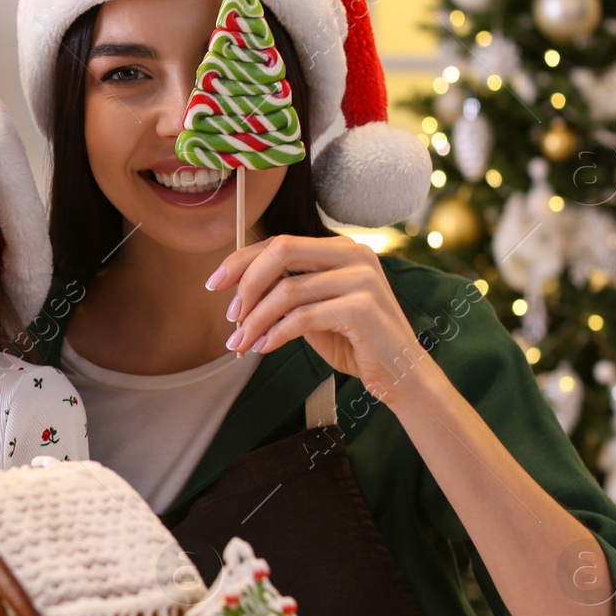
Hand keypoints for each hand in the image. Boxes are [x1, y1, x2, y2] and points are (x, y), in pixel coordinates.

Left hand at [210, 234, 432, 405]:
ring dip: (256, 319)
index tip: (214, 283)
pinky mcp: (362, 308)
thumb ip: (287, 292)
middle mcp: (354, 254)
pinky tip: (264, 347)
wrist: (401, 373)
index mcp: (341, 248)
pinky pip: (302, 317)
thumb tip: (238, 289)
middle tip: (230, 317)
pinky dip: (276, 333)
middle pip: (281, 252)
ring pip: (287, 289)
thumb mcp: (315, 310)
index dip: (241, 260)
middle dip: (246, 284)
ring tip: (240, 342)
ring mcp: (361, 278)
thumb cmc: (355, 342)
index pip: (280, 242)